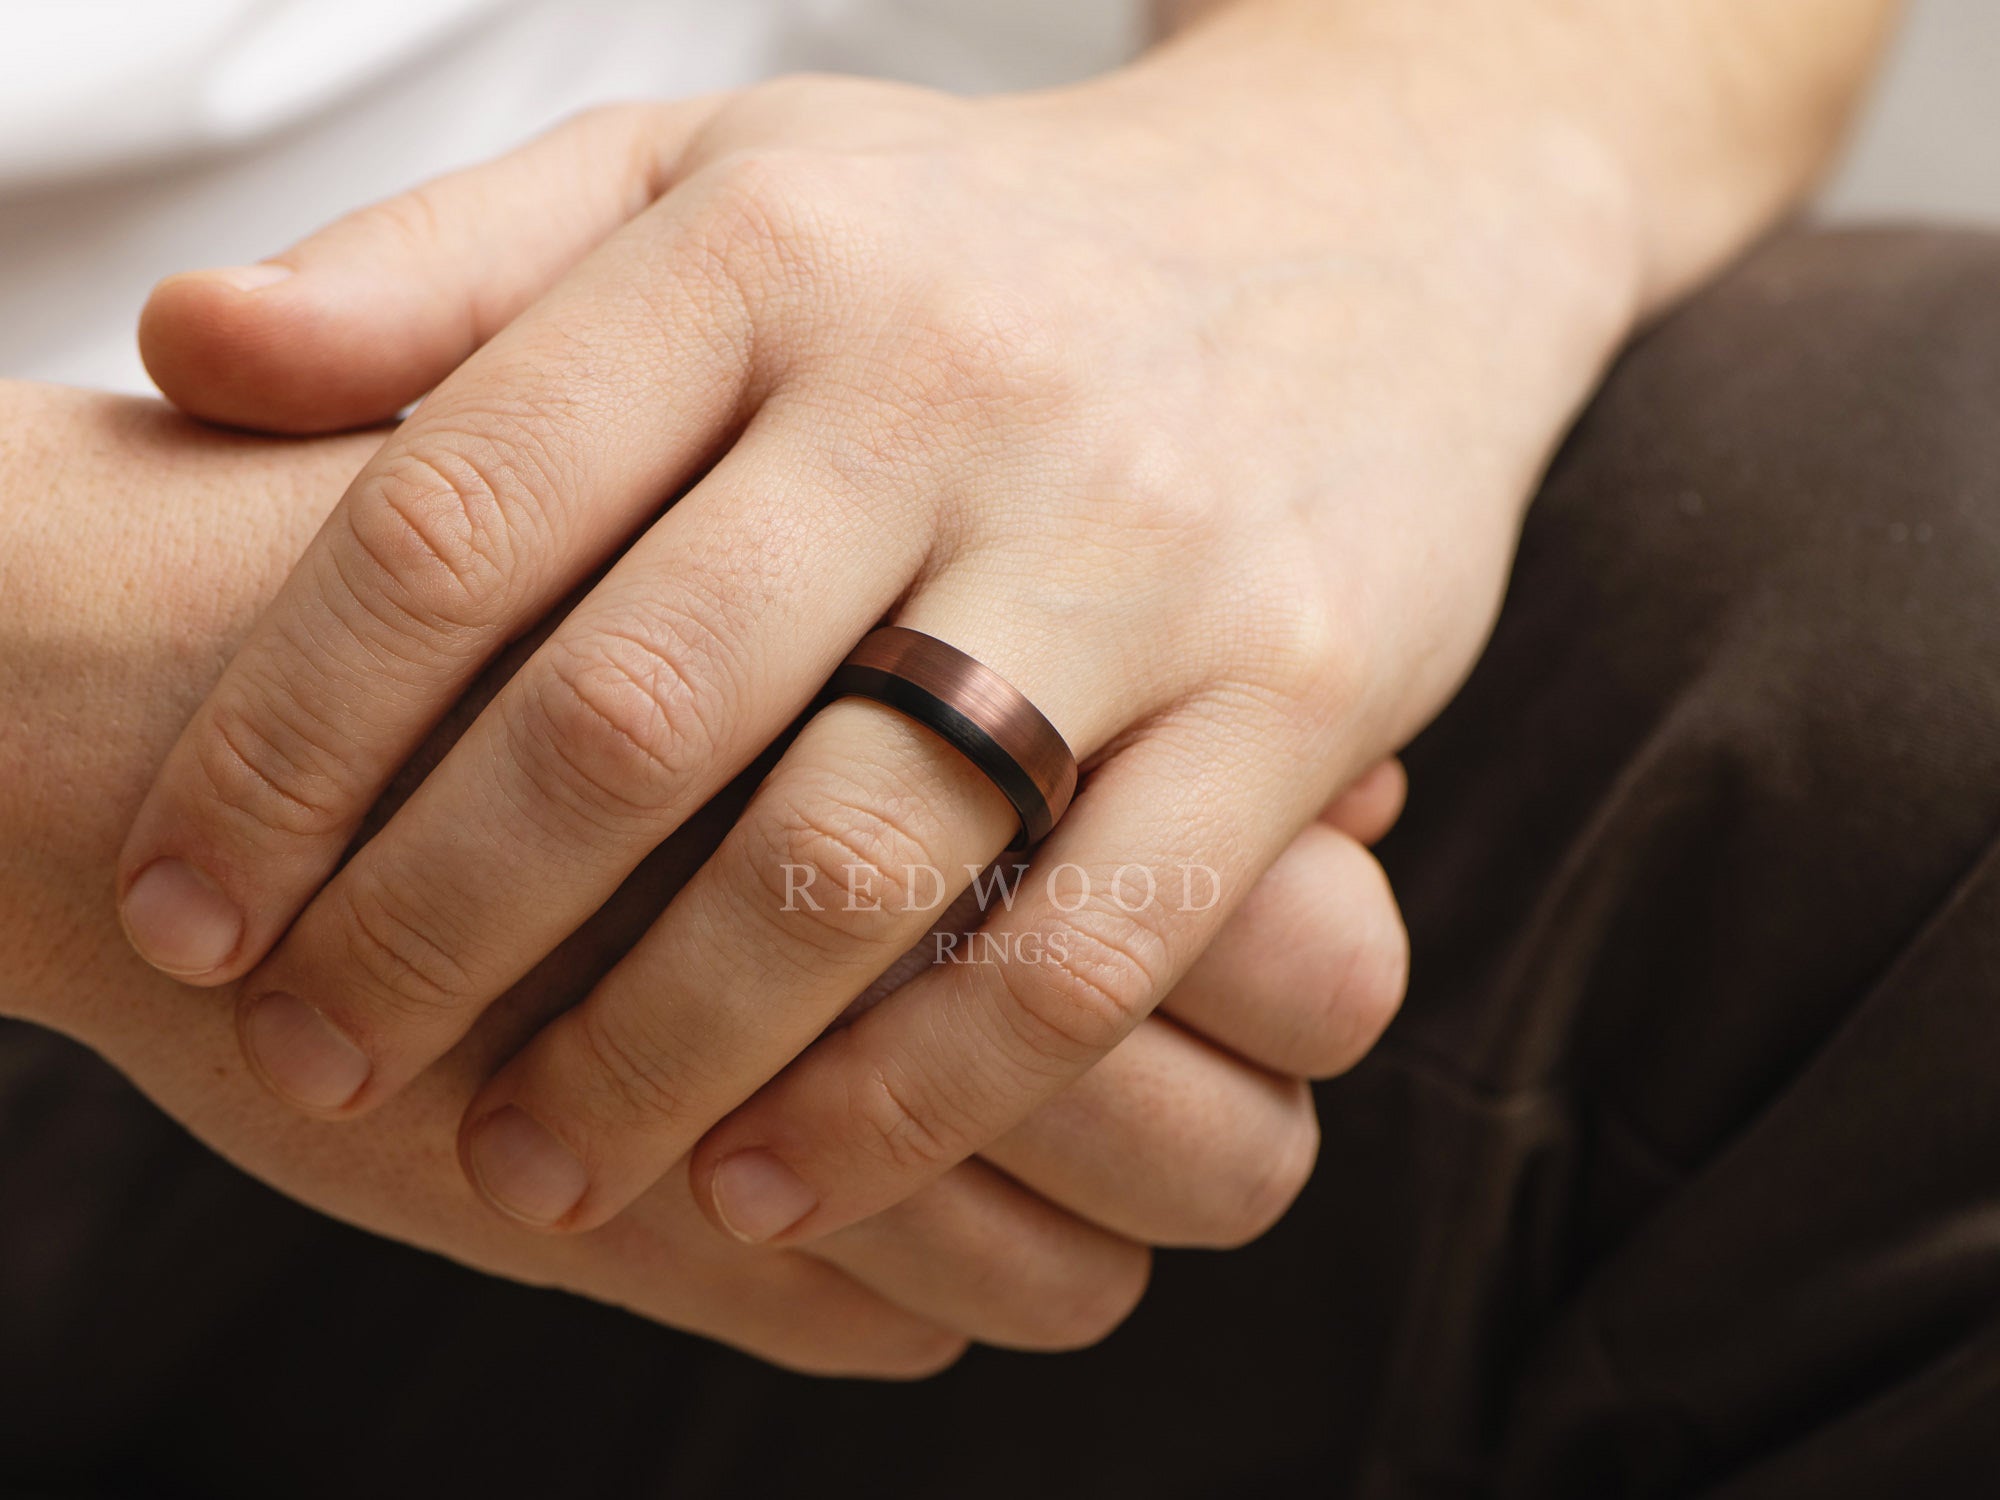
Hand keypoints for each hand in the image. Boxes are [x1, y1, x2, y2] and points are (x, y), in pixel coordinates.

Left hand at [122, 40, 1625, 1240]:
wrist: (1373, 223)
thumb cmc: (990, 243)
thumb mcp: (720, 181)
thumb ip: (453, 268)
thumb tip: (192, 355)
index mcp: (769, 251)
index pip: (462, 513)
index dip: (291, 738)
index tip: (196, 901)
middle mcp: (951, 386)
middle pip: (631, 712)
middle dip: (434, 931)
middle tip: (319, 1060)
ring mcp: (1142, 546)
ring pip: (855, 860)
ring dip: (656, 1056)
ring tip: (533, 1169)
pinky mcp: (1302, 691)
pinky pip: (1085, 944)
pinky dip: (910, 1099)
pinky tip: (777, 1183)